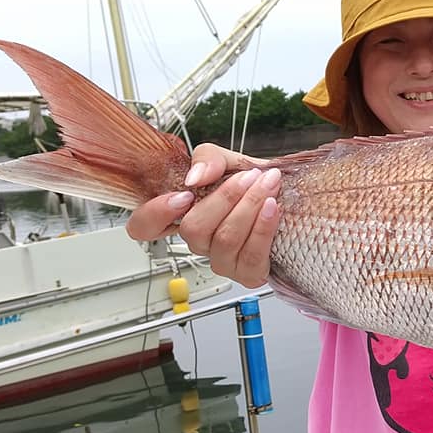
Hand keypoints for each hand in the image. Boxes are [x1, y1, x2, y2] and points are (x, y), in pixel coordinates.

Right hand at [126, 143, 280, 287]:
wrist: (287, 197)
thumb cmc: (254, 183)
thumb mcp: (228, 160)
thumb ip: (208, 158)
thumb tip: (196, 177)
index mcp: (183, 214)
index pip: (144, 226)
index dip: (155, 214)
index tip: (183, 196)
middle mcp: (198, 241)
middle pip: (194, 229)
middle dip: (227, 197)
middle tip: (250, 177)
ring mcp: (221, 261)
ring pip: (226, 239)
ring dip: (250, 206)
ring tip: (268, 185)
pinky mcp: (247, 274)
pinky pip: (251, 254)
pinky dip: (264, 226)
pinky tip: (273, 208)